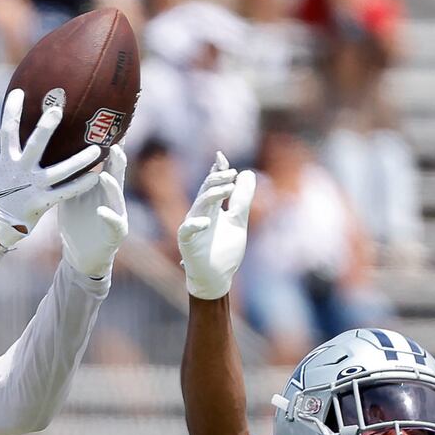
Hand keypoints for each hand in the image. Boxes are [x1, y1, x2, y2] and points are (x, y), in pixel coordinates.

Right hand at [0, 88, 102, 250]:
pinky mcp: (41, 203)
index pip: (8, 130)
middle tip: (58, 110)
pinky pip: (65, 193)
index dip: (12, 111)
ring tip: (97, 149)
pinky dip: (80, 185)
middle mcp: (20, 170)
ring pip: (59, 171)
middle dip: (45, 127)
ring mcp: (32, 187)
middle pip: (34, 145)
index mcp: (6, 159)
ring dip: (79, 160)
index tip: (18, 92)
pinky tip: (95, 177)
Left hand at [58, 147, 128, 279]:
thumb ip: (71, 172)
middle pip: (117, 173)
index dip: (109, 143)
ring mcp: (116, 213)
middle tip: (115, 144)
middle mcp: (111, 195)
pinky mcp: (116, 232)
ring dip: (111, 186)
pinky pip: (114, 223)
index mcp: (100, 185)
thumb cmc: (76, 219)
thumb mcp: (73, 191)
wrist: (81, 252)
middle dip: (117, 159)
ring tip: (104, 177)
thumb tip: (57, 146)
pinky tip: (102, 211)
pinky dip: (109, 216)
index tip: (108, 125)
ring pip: (117, 196)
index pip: (107, 160)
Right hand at [178, 153, 255, 300]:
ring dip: (212, 194)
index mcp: (212, 208)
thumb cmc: (226, 251)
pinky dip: (196, 224)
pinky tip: (208, 222)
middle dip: (217, 178)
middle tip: (231, 173)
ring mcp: (192, 226)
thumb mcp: (238, 221)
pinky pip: (188, 230)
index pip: (213, 184)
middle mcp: (201, 213)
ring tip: (227, 189)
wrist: (218, 278)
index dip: (217, 169)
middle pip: (206, 189)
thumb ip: (242, 200)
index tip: (221, 156)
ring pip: (199, 205)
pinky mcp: (187, 241)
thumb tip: (247, 173)